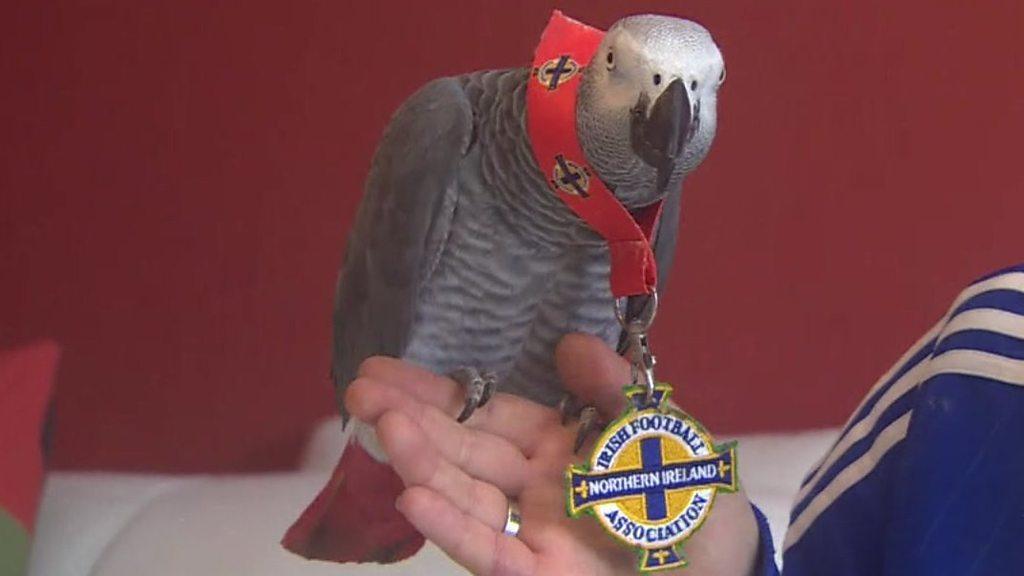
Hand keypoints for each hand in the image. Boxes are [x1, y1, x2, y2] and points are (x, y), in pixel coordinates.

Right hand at [345, 334, 760, 574]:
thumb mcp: (657, 430)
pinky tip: (412, 499)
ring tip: (381, 428)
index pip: (484, 415)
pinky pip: (491, 554)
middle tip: (357, 391)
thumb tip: (567, 343)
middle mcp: (531, 489)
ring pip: (466, 497)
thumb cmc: (691, 496)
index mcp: (554, 447)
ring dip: (422, 465)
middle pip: (462, 452)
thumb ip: (611, 391)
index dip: (436, 393)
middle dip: (411, 422)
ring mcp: (532, 535)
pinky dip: (452, 529)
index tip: (381, 370)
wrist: (726, 568)